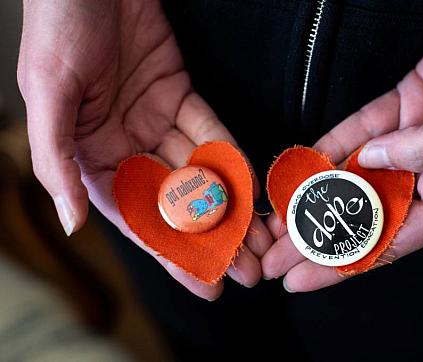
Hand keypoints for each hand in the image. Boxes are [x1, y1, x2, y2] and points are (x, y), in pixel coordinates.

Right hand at [17, 0, 270, 299]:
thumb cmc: (58, 27)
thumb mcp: (48, 95)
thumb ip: (58, 161)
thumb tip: (72, 224)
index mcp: (89, 154)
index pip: (137, 216)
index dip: (172, 254)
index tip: (207, 284)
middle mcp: (124, 144)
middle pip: (176, 203)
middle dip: (213, 239)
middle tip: (250, 272)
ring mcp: (153, 120)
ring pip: (198, 173)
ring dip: (231, 206)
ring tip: (260, 241)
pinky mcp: (177, 94)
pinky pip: (209, 132)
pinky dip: (231, 159)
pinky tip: (252, 189)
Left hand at [262, 0, 422, 291]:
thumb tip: (370, 160)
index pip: (388, 241)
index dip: (341, 263)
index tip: (300, 278)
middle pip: (361, 213)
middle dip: (314, 237)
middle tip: (271, 258)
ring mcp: (411, 140)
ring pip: (351, 174)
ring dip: (310, 196)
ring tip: (273, 221)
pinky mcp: (402, 106)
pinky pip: (357, 129)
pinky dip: (328, 145)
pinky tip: (298, 166)